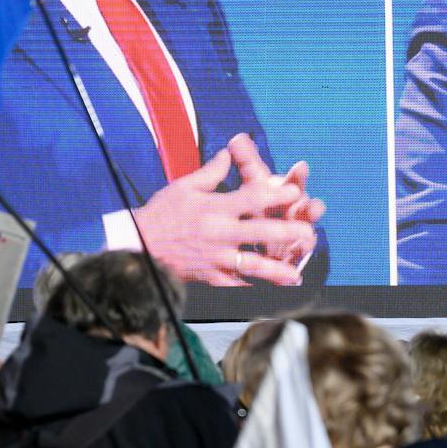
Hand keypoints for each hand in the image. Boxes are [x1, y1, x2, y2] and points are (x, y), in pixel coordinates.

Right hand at [132, 146, 316, 285]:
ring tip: (296, 274)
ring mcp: (215, 257)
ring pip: (250, 265)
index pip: (251, 198)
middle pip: (259, 232)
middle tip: (309, 233)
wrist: (137, 244)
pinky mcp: (208, 276)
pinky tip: (269, 294)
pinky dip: (251, 290)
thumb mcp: (184, 186)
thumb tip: (229, 153)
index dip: (276, 195)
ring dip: (276, 270)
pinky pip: (233, 285)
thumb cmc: (161, 213)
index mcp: (215, 207)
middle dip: (286, 233)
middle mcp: (218, 232)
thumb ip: (211, 171)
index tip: (296, 192)